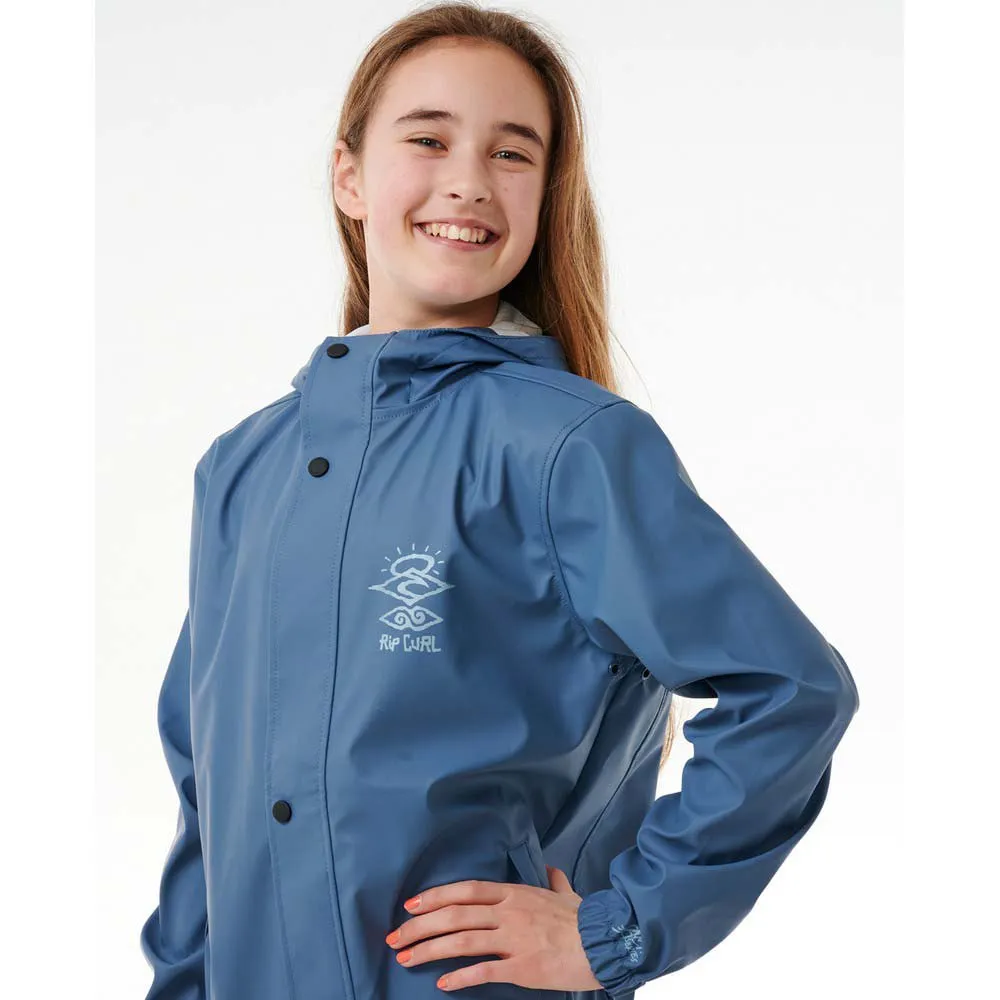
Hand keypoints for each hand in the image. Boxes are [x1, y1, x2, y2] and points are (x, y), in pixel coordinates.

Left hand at [385, 864, 603, 991]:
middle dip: (419, 926)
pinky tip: (442, 984)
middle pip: (455, 914)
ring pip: (462, 940)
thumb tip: (552, 871)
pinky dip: (461, 977)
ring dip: (429, 950)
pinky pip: (484, 971)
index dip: (435, 896)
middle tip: (394, 937)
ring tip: (405, 959)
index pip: (465, 890)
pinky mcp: (522, 967)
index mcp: (514, 893)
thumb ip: (554, 882)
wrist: (607, 942)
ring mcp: (514, 939)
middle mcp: (508, 912)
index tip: (410, 906)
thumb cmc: (585, 919)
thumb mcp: (566, 893)